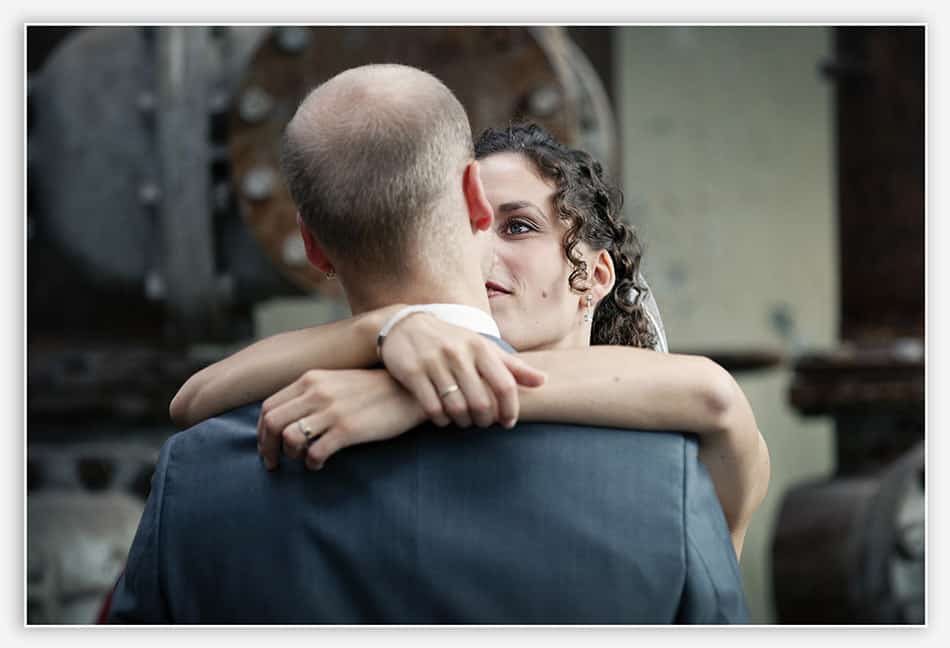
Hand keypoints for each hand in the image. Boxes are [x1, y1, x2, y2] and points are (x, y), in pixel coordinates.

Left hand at [257, 368, 424, 470]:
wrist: (408, 392)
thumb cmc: (373, 390)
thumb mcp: (336, 382)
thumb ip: (312, 393)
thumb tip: (288, 418)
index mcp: (310, 379)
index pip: (269, 406)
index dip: (261, 431)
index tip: (266, 446)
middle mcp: (316, 392)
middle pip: (272, 423)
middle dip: (266, 448)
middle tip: (272, 464)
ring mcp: (332, 411)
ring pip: (289, 438)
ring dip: (290, 454)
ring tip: (301, 460)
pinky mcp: (347, 429)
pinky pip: (315, 452)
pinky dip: (311, 464)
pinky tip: (319, 465)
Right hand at [379, 314, 545, 428]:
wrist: (405, 326)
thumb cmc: (452, 341)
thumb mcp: (482, 347)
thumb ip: (512, 366)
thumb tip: (543, 381)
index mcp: (480, 347)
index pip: (505, 385)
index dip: (510, 409)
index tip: (508, 423)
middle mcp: (459, 353)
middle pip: (481, 402)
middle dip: (485, 420)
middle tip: (482, 423)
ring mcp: (434, 362)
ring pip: (457, 408)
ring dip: (463, 422)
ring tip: (464, 421)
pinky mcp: (413, 372)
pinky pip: (432, 408)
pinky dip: (441, 420)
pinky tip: (443, 418)